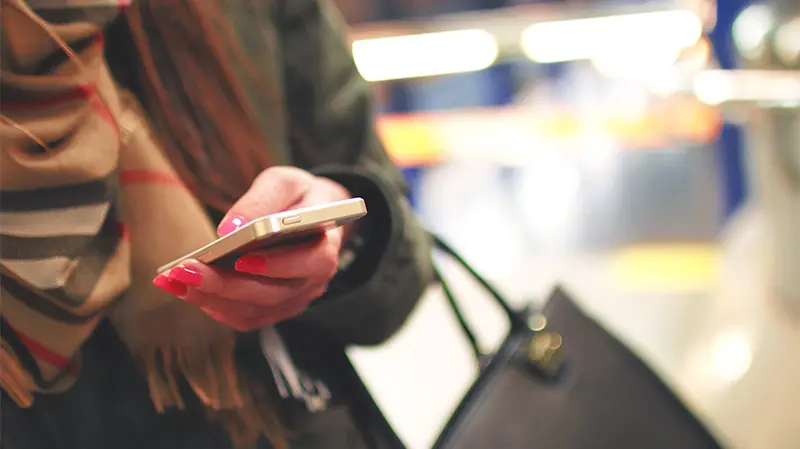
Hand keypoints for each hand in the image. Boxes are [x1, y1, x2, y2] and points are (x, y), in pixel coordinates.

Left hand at [152, 166, 350, 330]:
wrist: (310, 215)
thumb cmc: (298, 196)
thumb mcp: (284, 182)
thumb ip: (262, 199)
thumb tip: (229, 229)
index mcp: (326, 247)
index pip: (312, 263)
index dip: (278, 265)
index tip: (242, 259)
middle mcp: (313, 281)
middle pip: (273, 293)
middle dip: (226, 285)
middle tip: (186, 270)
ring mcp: (294, 299)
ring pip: (254, 310)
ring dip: (211, 298)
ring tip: (175, 279)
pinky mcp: (274, 309)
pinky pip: (244, 317)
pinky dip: (213, 306)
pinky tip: (185, 289)